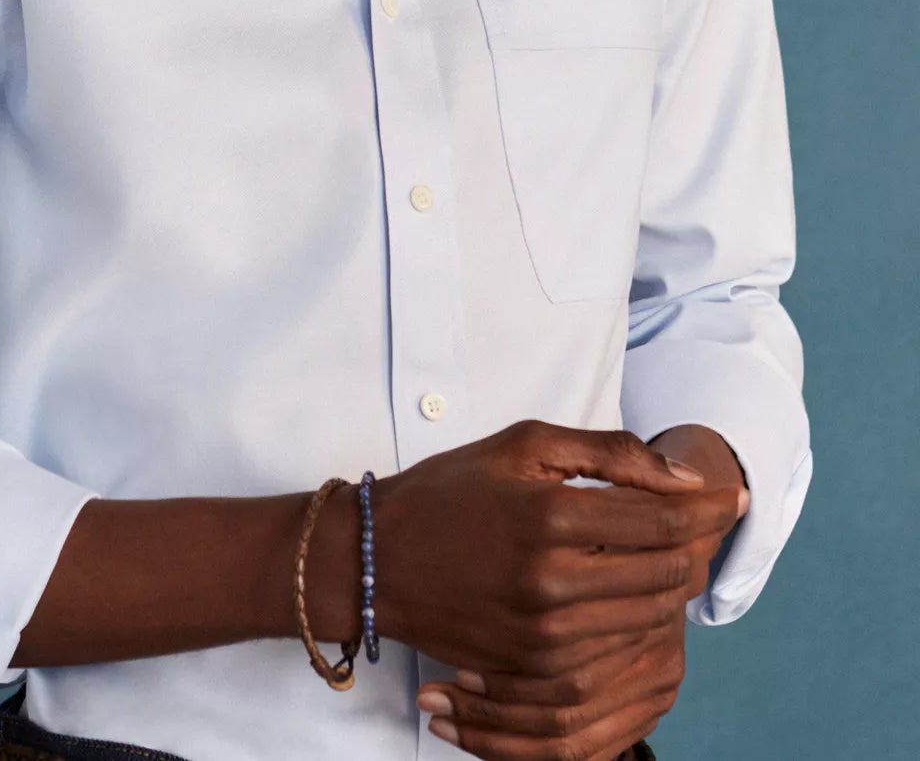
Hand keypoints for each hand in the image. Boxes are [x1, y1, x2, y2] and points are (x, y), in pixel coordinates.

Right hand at [411, 424, 748, 755]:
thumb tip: (684, 481)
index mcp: (551, 514)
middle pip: (667, 573)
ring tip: (674, 554)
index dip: (709, 508)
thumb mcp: (524, 445)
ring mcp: (546, 633)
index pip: (663, 518)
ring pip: (649, 617)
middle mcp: (554, 580)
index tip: (734, 497)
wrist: (377, 559)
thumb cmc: (452, 490)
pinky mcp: (536, 665)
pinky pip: (615, 650)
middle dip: (697, 546)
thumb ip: (609, 454)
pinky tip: (632, 592)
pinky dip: (637, 621)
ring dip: (674, 586)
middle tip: (705, 523)